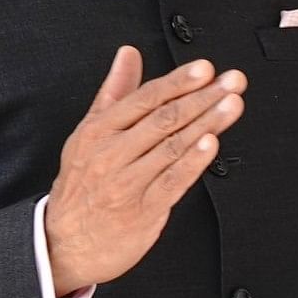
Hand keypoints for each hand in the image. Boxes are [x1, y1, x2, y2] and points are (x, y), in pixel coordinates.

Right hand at [44, 47, 246, 292]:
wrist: (65, 242)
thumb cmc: (81, 184)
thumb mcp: (88, 133)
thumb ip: (113, 92)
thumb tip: (128, 54)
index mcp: (97, 131)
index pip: (143, 99)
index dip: (177, 82)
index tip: (205, 69)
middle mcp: (110, 154)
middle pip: (163, 119)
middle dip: (202, 97)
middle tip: (232, 82)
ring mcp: (127, 182)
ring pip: (173, 146)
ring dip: (207, 123)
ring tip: (233, 104)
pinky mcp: (143, 210)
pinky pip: (173, 181)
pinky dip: (194, 161)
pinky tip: (212, 143)